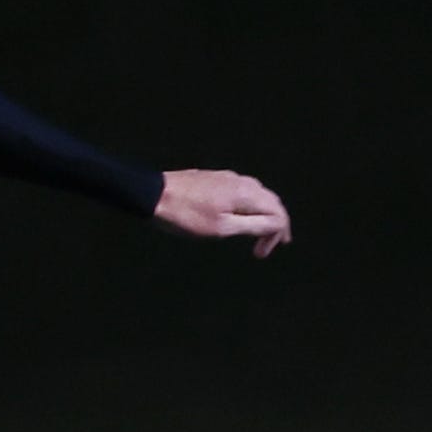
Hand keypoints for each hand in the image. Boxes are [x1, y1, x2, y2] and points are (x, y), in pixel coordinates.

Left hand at [154, 169, 291, 256]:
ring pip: (257, 196)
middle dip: (274, 225)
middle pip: (271, 202)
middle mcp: (242, 181)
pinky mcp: (215, 178)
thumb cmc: (185, 215)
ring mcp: (228, 178)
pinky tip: (240, 217)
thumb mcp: (221, 228)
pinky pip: (242, 192)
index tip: (263, 253)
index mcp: (246, 193)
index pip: (277, 212)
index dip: (277, 234)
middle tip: (269, 246)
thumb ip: (253, 226)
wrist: (153, 193)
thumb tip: (278, 225)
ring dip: (262, 216)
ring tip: (258, 234)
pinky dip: (248, 207)